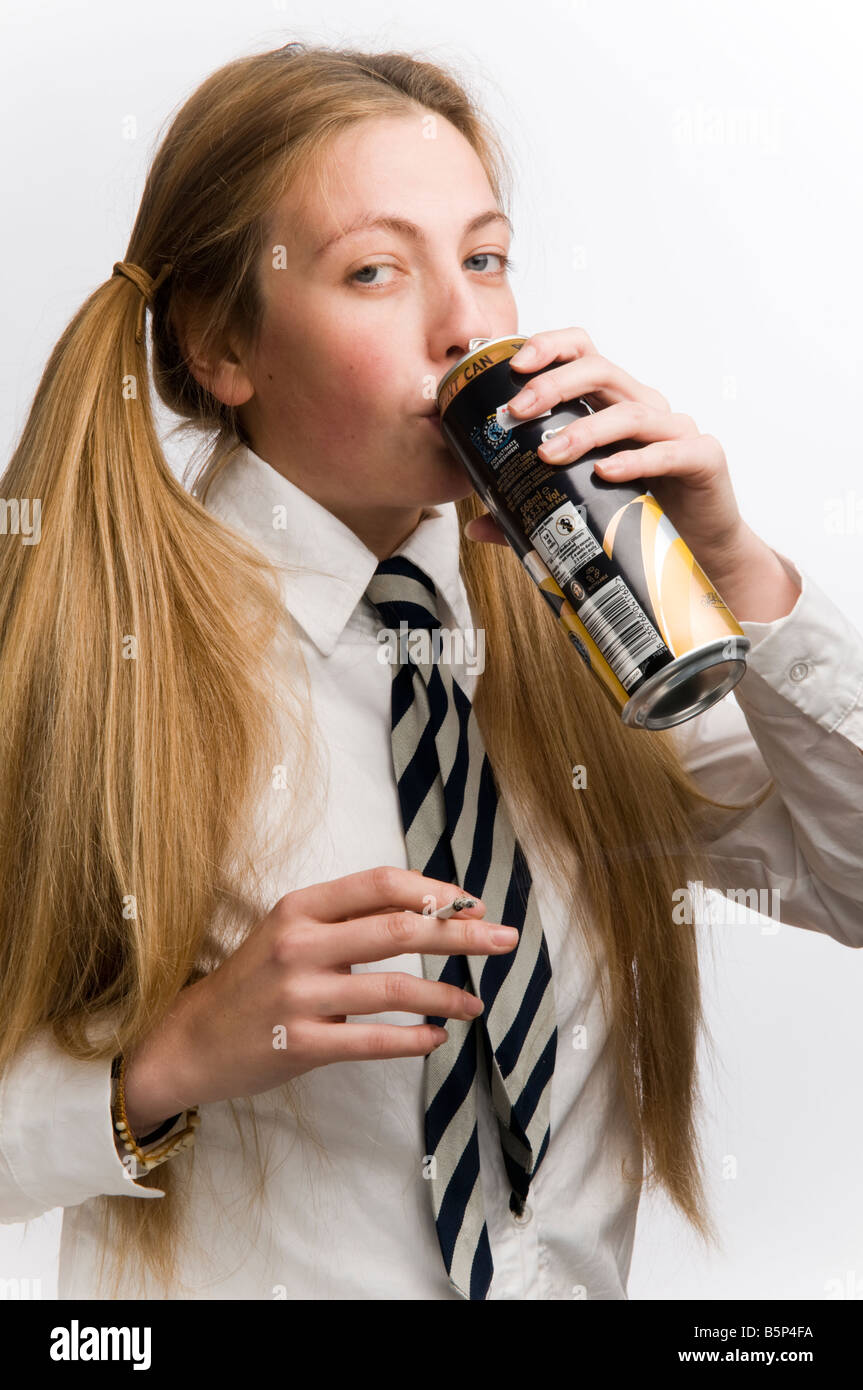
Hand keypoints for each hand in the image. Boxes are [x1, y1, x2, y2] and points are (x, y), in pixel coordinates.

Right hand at [122, 866, 518, 1128]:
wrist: (190, 1039)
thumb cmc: (256, 980)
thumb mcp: (292, 930)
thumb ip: (349, 919)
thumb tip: (429, 912)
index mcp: (301, 906)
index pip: (382, 883)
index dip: (435, 891)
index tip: (474, 905)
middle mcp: (299, 944)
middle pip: (399, 929)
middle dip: (461, 934)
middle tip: (504, 940)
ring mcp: (298, 995)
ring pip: (394, 988)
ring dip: (447, 994)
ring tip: (476, 1002)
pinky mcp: (299, 1044)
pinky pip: (374, 1041)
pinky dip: (415, 1039)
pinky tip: (438, 1038)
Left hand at [463, 326, 748, 584]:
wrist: (701, 552)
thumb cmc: (640, 518)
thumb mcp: (580, 507)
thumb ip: (530, 510)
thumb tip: (474, 525)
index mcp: (612, 405)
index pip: (582, 353)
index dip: (548, 347)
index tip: (512, 367)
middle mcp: (645, 407)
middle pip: (600, 370)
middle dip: (553, 385)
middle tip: (516, 412)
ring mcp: (676, 430)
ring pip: (628, 411)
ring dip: (583, 429)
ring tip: (547, 455)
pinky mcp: (702, 458)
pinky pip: (668, 451)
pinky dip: (634, 459)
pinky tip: (605, 472)